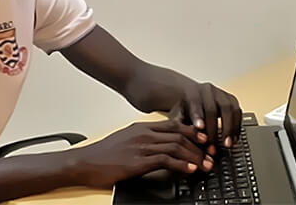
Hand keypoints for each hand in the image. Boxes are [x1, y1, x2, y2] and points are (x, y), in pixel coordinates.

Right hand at [71, 119, 212, 188]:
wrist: (84, 162)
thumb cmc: (103, 154)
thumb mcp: (126, 141)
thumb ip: (144, 141)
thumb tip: (162, 149)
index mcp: (142, 127)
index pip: (175, 125)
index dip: (194, 132)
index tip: (205, 141)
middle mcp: (144, 134)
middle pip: (180, 135)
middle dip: (199, 145)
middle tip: (211, 154)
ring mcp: (141, 146)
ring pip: (176, 147)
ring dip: (195, 157)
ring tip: (206, 165)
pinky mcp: (138, 161)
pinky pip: (166, 160)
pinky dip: (181, 165)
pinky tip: (190, 170)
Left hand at [179, 81, 241, 150]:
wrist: (193, 96)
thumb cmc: (185, 110)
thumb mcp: (178, 116)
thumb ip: (181, 126)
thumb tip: (187, 140)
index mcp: (191, 94)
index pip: (195, 105)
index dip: (198, 117)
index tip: (199, 127)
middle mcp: (207, 91)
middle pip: (212, 109)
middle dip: (214, 129)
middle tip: (213, 146)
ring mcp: (220, 93)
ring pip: (228, 109)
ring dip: (230, 129)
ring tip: (227, 144)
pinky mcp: (231, 99)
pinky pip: (238, 112)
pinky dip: (237, 126)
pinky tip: (234, 139)